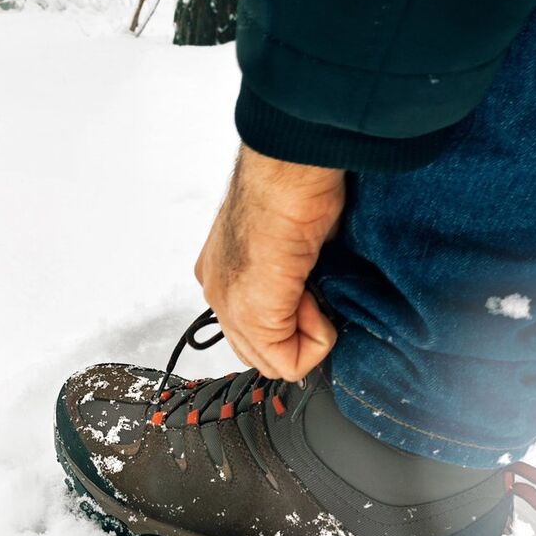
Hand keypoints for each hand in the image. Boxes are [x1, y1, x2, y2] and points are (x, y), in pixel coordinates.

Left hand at [194, 144, 345, 380]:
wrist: (290, 172)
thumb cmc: (295, 186)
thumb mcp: (293, 238)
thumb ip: (292, 274)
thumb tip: (317, 291)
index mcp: (222, 271)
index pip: (251, 326)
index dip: (293, 318)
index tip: (312, 284)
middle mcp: (218, 291)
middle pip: (258, 350)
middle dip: (297, 334)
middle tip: (315, 291)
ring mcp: (230, 305)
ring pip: (273, 362)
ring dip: (308, 335)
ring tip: (314, 289)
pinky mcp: (252, 316)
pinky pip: (290, 363)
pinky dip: (317, 339)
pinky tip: (313, 297)